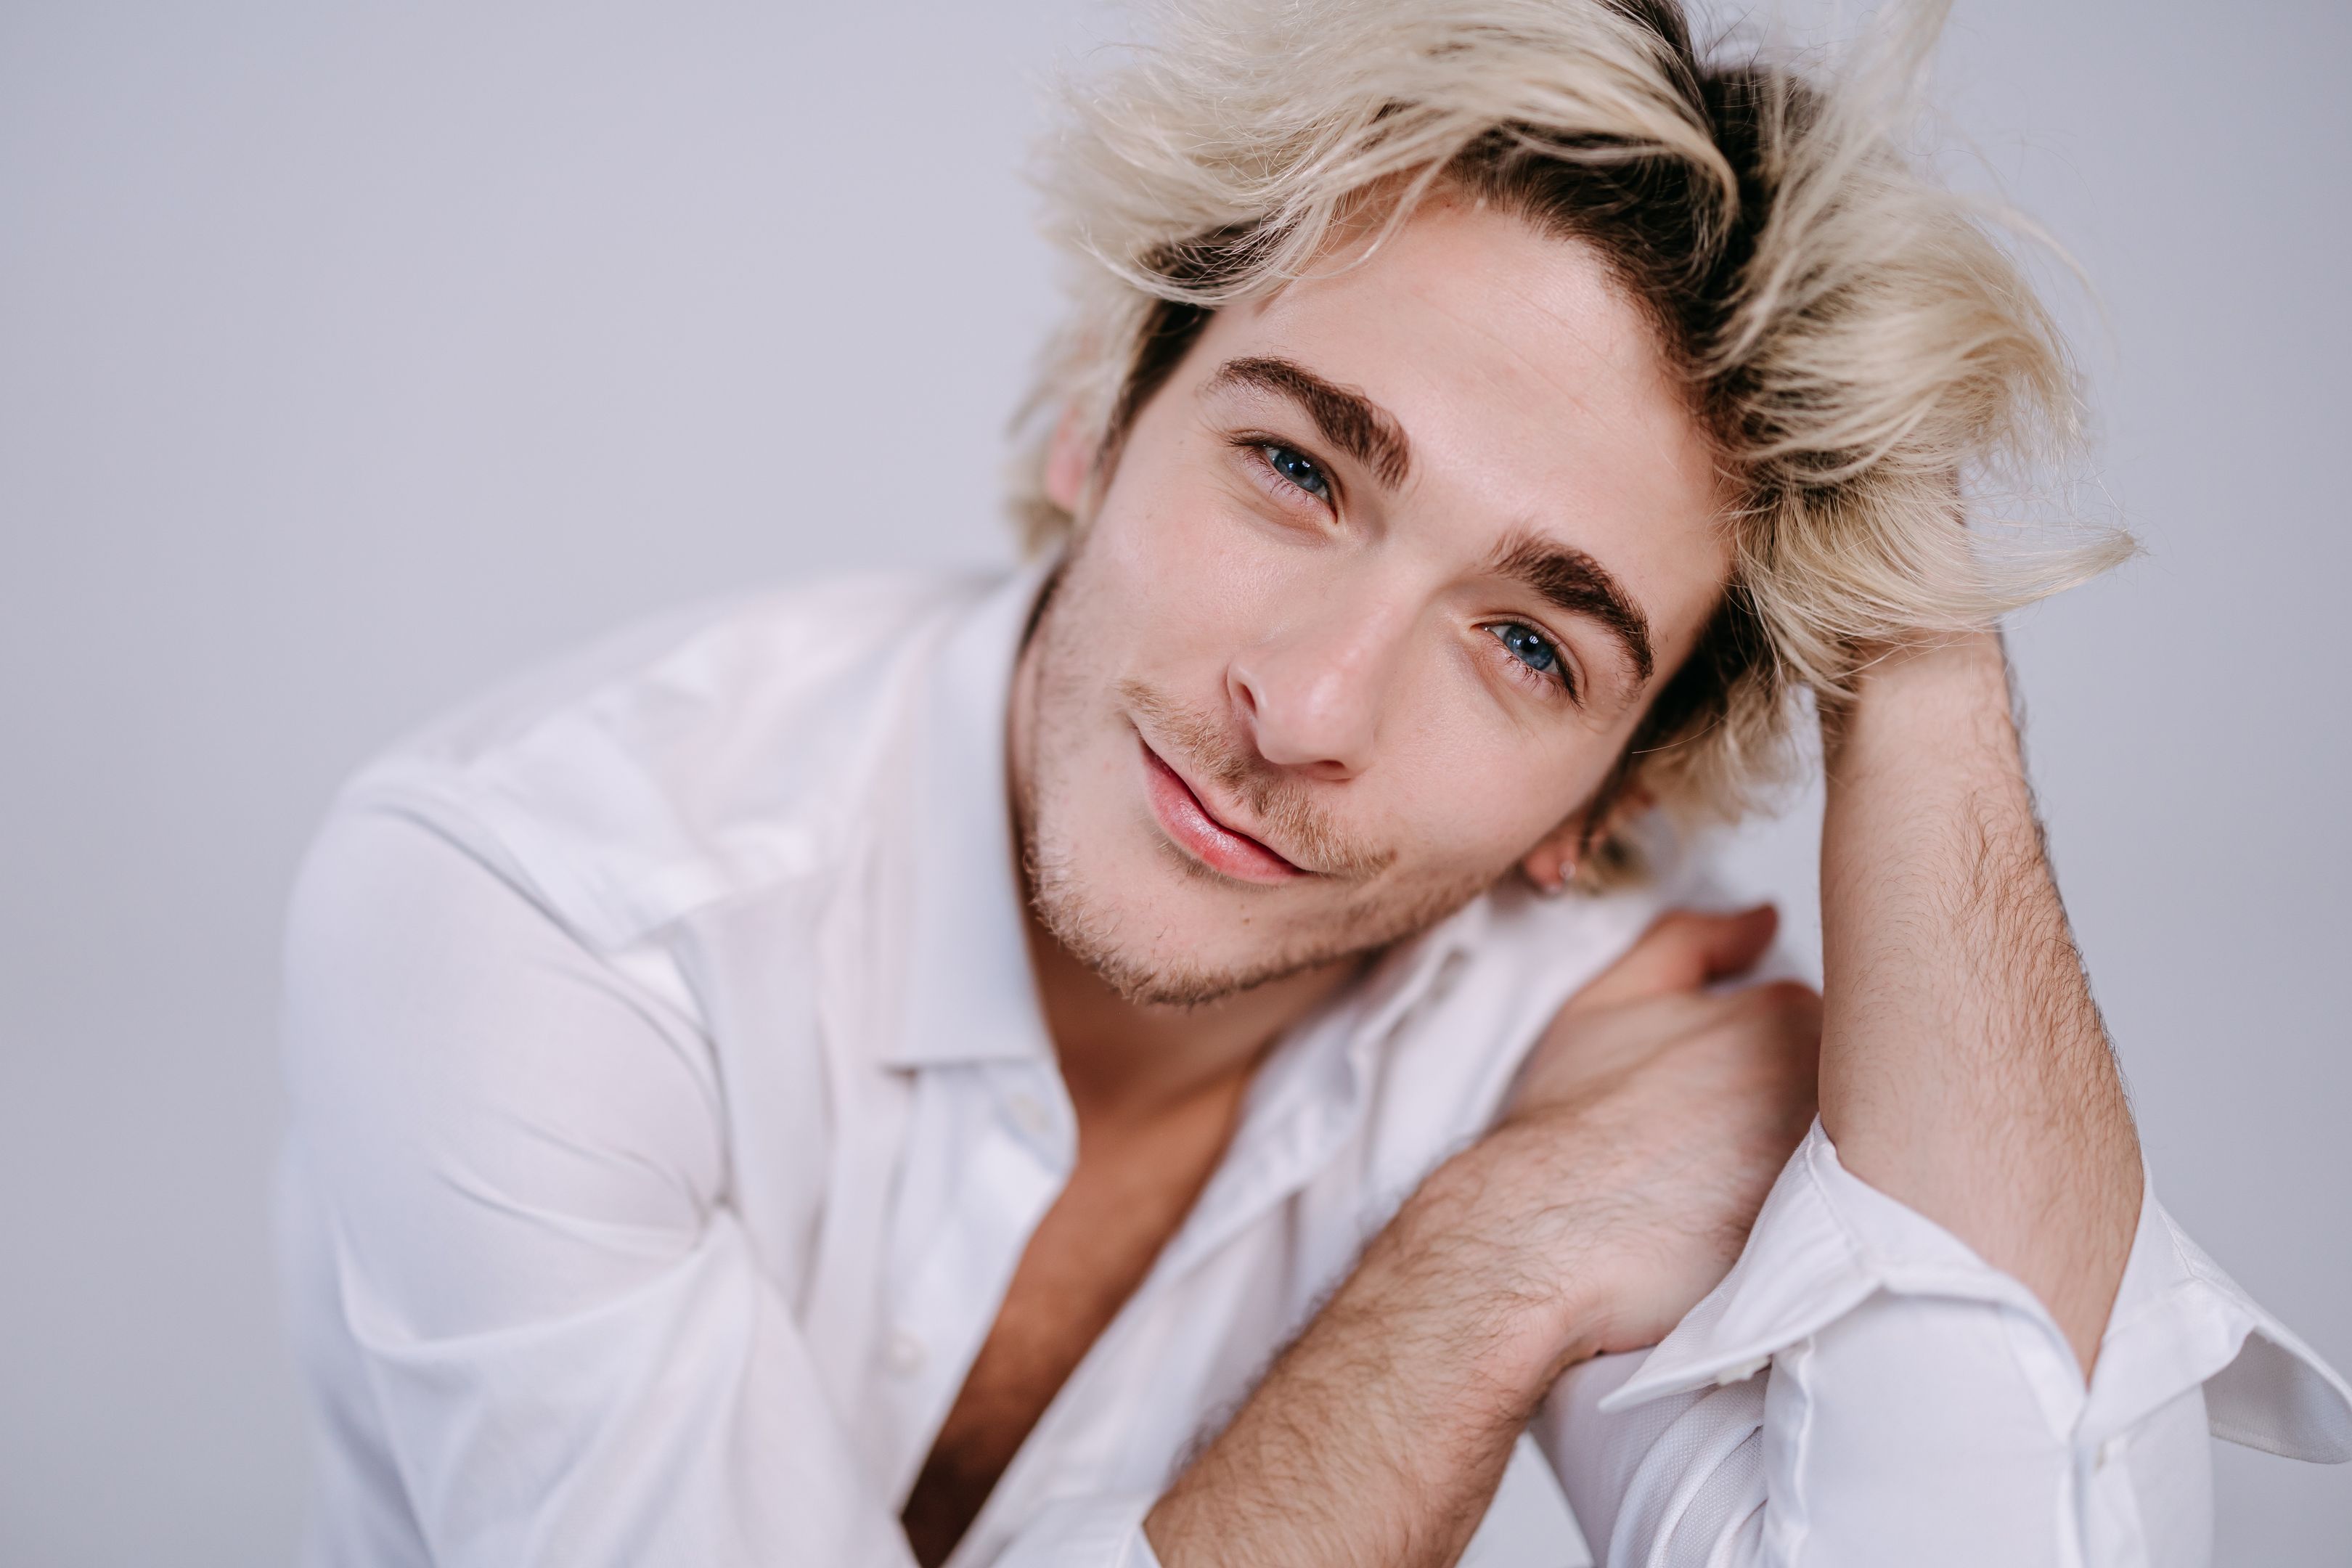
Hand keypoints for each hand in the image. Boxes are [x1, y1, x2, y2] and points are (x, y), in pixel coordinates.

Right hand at [1436, 906, 1820, 1366]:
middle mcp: (1823, 1076)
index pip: (1818, 1026)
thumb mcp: (1612, 998)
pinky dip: (1818, 1219)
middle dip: (1797, 1108)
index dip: (1769, 1063)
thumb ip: (1691, 940)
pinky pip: (1848, 1214)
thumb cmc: (1570, 1124)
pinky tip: (1757, 1229)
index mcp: (1784, 1010)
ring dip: (1811, 1161)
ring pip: (1850, 1148)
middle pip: (1844, 1085)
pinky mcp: (1834, 1231)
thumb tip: (1764, 919)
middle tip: (1726, 1147)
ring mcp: (1834, 1155)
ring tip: (1734, 1190)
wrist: (1545, 1230)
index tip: (1723, 1096)